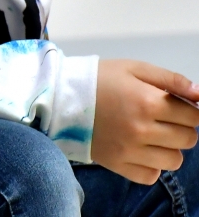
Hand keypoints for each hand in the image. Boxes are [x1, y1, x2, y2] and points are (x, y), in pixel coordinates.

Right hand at [92, 59, 198, 183]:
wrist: (59, 97)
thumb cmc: (98, 79)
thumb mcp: (134, 68)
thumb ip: (170, 79)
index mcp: (148, 102)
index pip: (194, 116)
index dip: (189, 110)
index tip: (176, 107)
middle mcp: (142, 129)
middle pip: (188, 139)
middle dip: (181, 128)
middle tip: (163, 119)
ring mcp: (130, 150)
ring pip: (174, 160)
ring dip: (168, 148)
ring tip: (152, 136)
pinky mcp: (118, 165)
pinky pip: (151, 175)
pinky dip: (150, 165)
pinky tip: (140, 150)